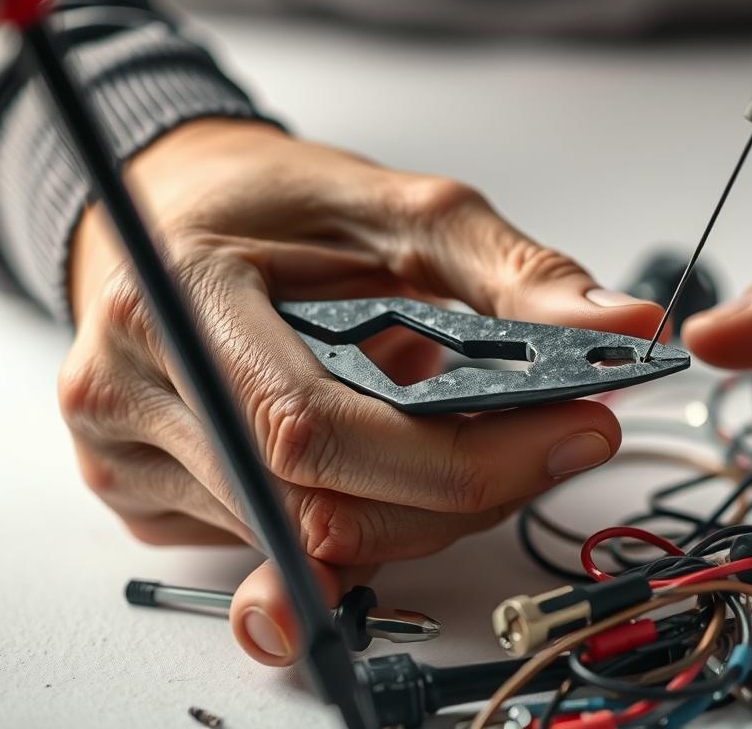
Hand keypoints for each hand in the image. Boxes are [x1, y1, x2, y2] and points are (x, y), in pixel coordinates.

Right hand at [62, 118, 662, 661]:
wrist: (178, 216)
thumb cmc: (282, 205)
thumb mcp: (406, 210)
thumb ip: (515, 275)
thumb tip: (622, 327)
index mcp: (179, 297)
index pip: (317, 429)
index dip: (460, 459)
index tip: (574, 433)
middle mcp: (134, 391)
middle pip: (323, 508)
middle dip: (467, 492)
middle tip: (554, 440)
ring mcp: (130, 459)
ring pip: (315, 544)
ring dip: (426, 508)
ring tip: (469, 431)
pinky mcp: (151, 501)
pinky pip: (289, 545)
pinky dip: (371, 516)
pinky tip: (399, 463)